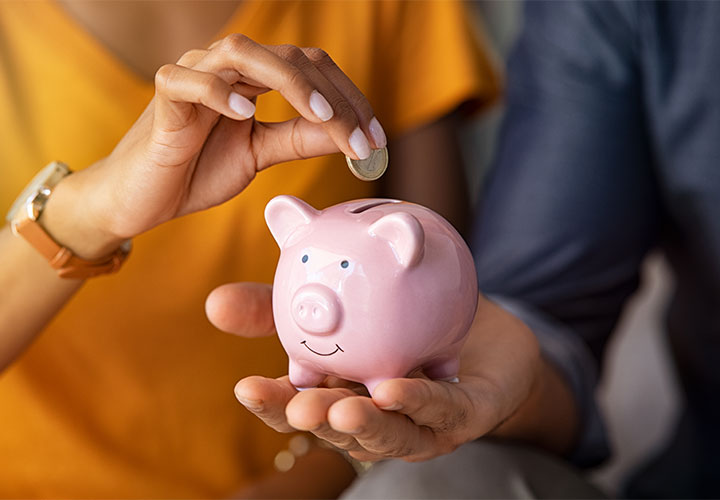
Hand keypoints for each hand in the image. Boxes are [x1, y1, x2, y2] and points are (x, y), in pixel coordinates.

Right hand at [43, 35, 385, 257]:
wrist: (143, 198)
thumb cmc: (197, 170)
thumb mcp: (259, 154)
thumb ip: (298, 140)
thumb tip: (347, 136)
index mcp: (254, 79)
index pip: (312, 70)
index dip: (349, 100)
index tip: (376, 141)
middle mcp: (227, 67)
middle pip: (291, 57)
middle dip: (334, 98)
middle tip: (362, 139)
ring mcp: (193, 75)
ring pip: (243, 53)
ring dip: (290, 83)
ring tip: (322, 118)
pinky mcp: (163, 97)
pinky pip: (187, 80)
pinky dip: (217, 92)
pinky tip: (245, 115)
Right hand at [206, 284, 559, 462]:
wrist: (480, 324)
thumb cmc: (403, 319)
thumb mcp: (339, 304)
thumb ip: (281, 306)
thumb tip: (214, 302)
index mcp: (339, 391)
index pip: (298, 405)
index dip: (273, 403)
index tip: (245, 387)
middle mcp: (374, 415)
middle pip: (336, 427)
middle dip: (313, 421)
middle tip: (295, 406)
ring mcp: (418, 423)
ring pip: (387, 433)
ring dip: (361, 424)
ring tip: (338, 409)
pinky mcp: (462, 416)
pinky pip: (441, 411)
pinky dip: (418, 401)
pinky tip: (395, 389)